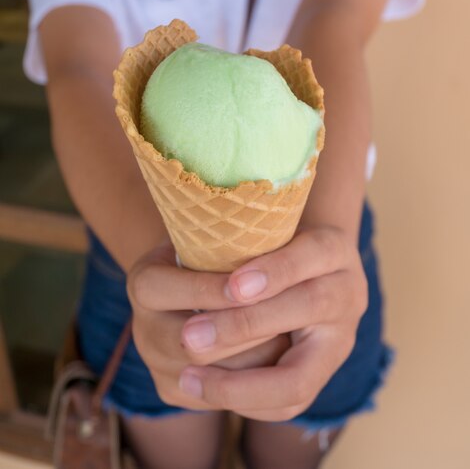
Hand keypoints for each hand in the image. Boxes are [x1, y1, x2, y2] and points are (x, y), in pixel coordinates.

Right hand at [127, 242, 289, 411]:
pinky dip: (253, 377)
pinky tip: (282, 355)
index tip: (247, 283)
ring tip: (292, 334)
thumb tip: (248, 223)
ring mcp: (157, 365)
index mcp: (144, 283)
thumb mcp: (215, 235)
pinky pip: (218, 397)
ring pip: (209, 375)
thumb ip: (224, 235)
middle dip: (240, 330)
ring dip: (253, 356)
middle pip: (188, 343)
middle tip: (287, 315)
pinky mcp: (177, 391)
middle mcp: (142, 329)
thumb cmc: (221, 250)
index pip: (165, 289)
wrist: (207, 289)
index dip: (207, 289)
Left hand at [177, 226, 367, 420]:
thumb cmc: (273, 246)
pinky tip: (205, 392)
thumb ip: (242, 241)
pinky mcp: (323, 375)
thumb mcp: (263, 232)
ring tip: (188, 378)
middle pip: (309, 308)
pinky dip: (245, 402)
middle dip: (245, 326)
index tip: (231, 286)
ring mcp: (340, 340)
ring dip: (239, 382)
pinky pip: (288, 404)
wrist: (310, 274)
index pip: (313, 255)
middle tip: (190, 336)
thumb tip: (194, 257)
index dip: (276, 273)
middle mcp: (347, 294)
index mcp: (333, 249)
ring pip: (300, 377)